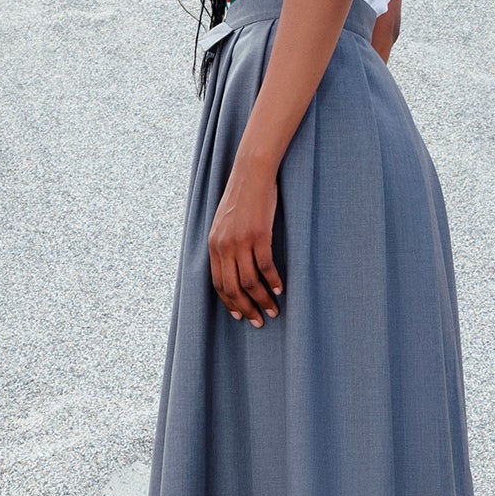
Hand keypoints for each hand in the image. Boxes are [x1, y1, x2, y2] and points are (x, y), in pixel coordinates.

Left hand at [208, 156, 283, 327]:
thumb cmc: (241, 197)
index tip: (240, 315)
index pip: (218, 283)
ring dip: (262, 300)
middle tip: (258, 321)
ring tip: (273, 311)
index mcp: (213, 245)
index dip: (229, 302)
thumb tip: (232, 266)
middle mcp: (224, 246)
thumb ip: (225, 244)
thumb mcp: (224, 222)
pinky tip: (281, 289)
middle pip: (233, 287)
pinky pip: (266, 267)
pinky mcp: (259, 235)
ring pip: (250, 281)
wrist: (251, 174)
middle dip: (246, 308)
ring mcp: (241, 241)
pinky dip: (274, 282)